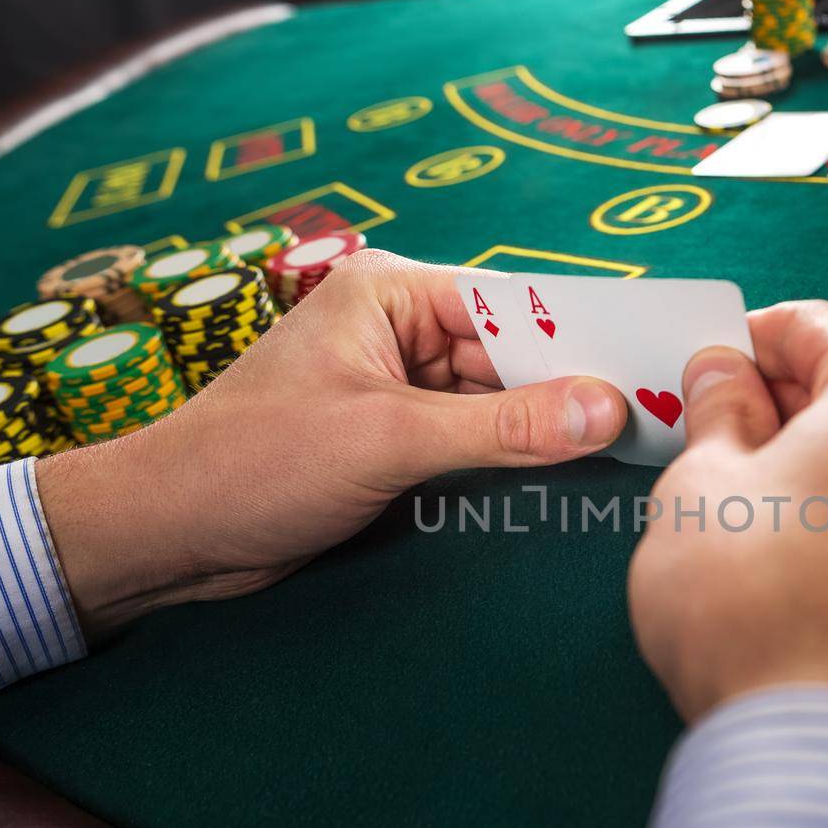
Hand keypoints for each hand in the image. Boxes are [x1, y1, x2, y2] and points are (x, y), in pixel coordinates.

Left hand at [36, 250, 625, 635]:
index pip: (513, 305)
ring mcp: (399, 389)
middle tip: (659, 422)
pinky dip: (513, 462)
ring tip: (630, 453)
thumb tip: (605, 410)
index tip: (657, 366)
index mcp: (392, 293)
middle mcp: (400, 330)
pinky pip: (474, 443)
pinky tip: (567, 480)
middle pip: (515, 355)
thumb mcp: (387, 440)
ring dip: (547, 433)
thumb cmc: (255, 463)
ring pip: (500, 404)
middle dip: (573, 392)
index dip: (584, 339)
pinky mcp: (395, 442)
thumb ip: (500, 429)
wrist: (168, 535)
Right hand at [627, 301, 827, 763]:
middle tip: (704, 449)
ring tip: (741, 528)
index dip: (743, 340)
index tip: (697, 369)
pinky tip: (793, 584)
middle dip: (778, 412)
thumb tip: (724, 378)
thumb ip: (714, 415)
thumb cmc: (764, 612)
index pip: (812, 326)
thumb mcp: (699, 489)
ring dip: (814, 479)